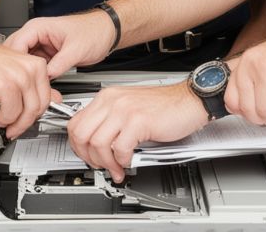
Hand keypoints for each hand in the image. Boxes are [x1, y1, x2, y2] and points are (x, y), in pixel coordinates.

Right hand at [0, 35, 55, 138]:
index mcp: (34, 62)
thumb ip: (29, 83)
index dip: (36, 113)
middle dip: (27, 122)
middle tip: (15, 128)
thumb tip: (48, 99)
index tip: (26, 119)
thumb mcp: (9, 69)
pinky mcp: (4, 85)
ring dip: (16, 124)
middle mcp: (30, 67)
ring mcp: (18, 76)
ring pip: (28, 112)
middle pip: (40, 106)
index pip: (47, 96)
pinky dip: (5, 120)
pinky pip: (12, 113)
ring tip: (6, 125)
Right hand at [4, 11, 113, 77]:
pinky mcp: (45, 55)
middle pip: (15, 56)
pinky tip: (40, 87)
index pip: (15, 46)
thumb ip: (58, 64)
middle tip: (23, 88)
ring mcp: (39, 46)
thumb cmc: (94, 31)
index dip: (15, 65)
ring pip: (24, 64)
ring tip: (33, 90)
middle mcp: (35, 35)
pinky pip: (34, 69)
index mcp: (37, 27)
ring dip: (27, 77)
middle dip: (19, 72)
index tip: (18, 79)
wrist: (107, 31)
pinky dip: (36, 78)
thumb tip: (45, 78)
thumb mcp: (76, 49)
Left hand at [67, 81, 208, 181]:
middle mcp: (111, 101)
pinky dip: (123, 160)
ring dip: (106, 163)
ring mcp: (124, 110)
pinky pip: (119, 148)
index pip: (76, 122)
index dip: (78, 146)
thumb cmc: (164, 106)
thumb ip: (111, 122)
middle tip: (100, 166)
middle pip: (81, 134)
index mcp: (106, 97)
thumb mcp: (129, 108)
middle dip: (88, 157)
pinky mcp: (138, 121)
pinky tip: (130, 160)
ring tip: (117, 168)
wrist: (189, 101)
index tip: (87, 156)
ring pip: (97, 143)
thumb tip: (95, 146)